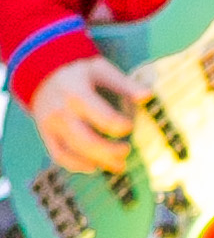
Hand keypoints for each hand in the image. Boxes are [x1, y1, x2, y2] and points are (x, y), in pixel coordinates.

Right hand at [29, 54, 137, 175]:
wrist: (42, 77)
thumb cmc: (79, 74)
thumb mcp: (100, 70)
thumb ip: (124, 84)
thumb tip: (148, 96)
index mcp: (76, 92)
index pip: (99, 115)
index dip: (118, 125)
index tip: (130, 126)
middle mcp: (61, 111)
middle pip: (86, 140)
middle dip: (109, 151)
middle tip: (127, 151)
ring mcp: (51, 125)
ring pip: (73, 152)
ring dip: (98, 162)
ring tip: (119, 166)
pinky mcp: (46, 135)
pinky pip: (59, 156)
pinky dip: (77, 166)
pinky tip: (95, 167)